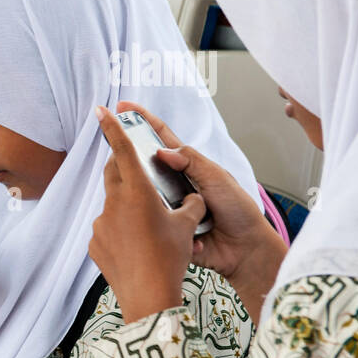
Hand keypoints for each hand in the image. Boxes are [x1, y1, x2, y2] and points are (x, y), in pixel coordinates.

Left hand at [90, 106, 206, 322]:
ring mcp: (101, 224)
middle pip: (113, 174)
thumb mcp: (188, 226)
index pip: (122, 150)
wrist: (149, 296)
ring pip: (112, 205)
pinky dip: (121, 230)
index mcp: (137, 192)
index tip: (100, 110)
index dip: (112, 128)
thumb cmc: (172, 257)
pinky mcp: (95, 243)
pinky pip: (108, 229)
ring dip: (127, 206)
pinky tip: (137, 246)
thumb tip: (193, 198)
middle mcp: (114, 203)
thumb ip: (190, 204)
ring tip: (148, 224)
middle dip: (123, 167)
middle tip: (136, 169)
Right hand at [114, 102, 286, 314]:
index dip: (142, 121)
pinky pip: (150, 220)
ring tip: (144, 195)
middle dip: (129, 156)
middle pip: (144, 164)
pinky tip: (156, 222)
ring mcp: (167, 204)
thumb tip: (162, 151)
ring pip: (142, 193)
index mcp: (188, 166)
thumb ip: (192, 162)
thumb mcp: (218, 179)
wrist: (243, 249)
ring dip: (141, 193)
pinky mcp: (164, 225)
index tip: (122, 108)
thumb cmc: (238, 210)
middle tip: (113, 149)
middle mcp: (173, 183)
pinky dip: (153, 219)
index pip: (161, 138)